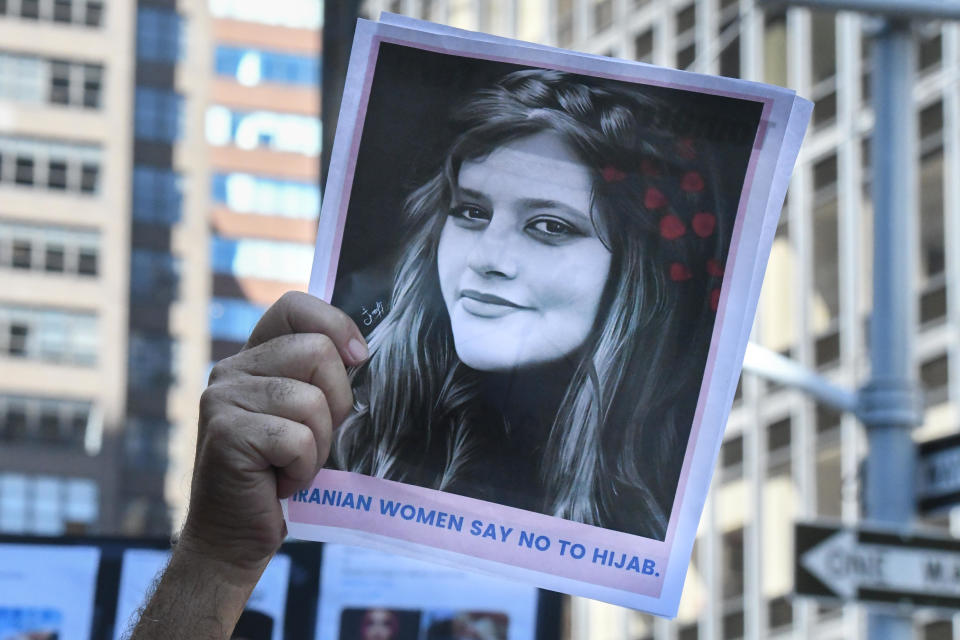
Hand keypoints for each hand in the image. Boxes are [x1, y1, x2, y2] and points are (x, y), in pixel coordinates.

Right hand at [179, 291, 367, 576]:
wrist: (235, 537)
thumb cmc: (282, 475)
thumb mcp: (307, 417)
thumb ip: (322, 380)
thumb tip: (364, 353)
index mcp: (254, 358)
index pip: (295, 306)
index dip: (336, 325)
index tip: (358, 359)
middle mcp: (232, 369)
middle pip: (316, 352)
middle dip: (336, 403)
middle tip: (314, 439)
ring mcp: (224, 399)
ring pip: (311, 401)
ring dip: (319, 444)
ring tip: (293, 464)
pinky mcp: (226, 433)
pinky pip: (297, 439)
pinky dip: (304, 468)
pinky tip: (281, 481)